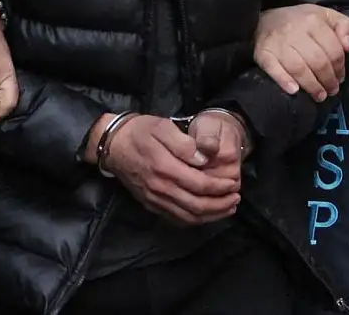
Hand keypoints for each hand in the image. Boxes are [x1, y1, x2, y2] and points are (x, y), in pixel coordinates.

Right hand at [84, 114, 240, 224]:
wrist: (112, 145)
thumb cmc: (139, 132)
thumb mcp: (162, 127)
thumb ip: (184, 143)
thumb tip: (203, 159)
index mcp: (165, 167)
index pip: (199, 184)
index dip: (220, 187)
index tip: (233, 183)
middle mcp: (160, 188)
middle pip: (196, 205)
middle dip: (220, 205)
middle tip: (236, 198)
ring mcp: (154, 199)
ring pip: (187, 216)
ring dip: (211, 216)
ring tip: (227, 209)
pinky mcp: (151, 204)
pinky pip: (175, 219)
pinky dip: (194, 220)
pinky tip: (206, 215)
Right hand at [254, 4, 348, 101]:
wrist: (262, 21)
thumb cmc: (299, 21)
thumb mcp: (326, 16)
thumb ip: (344, 26)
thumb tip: (348, 47)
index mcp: (313, 20)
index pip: (333, 49)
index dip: (339, 68)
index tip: (340, 78)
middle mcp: (294, 30)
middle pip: (317, 61)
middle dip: (327, 80)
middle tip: (331, 91)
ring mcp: (277, 43)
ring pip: (298, 68)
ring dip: (311, 86)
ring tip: (319, 96)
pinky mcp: (263, 53)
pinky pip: (274, 69)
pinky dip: (285, 81)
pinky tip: (294, 90)